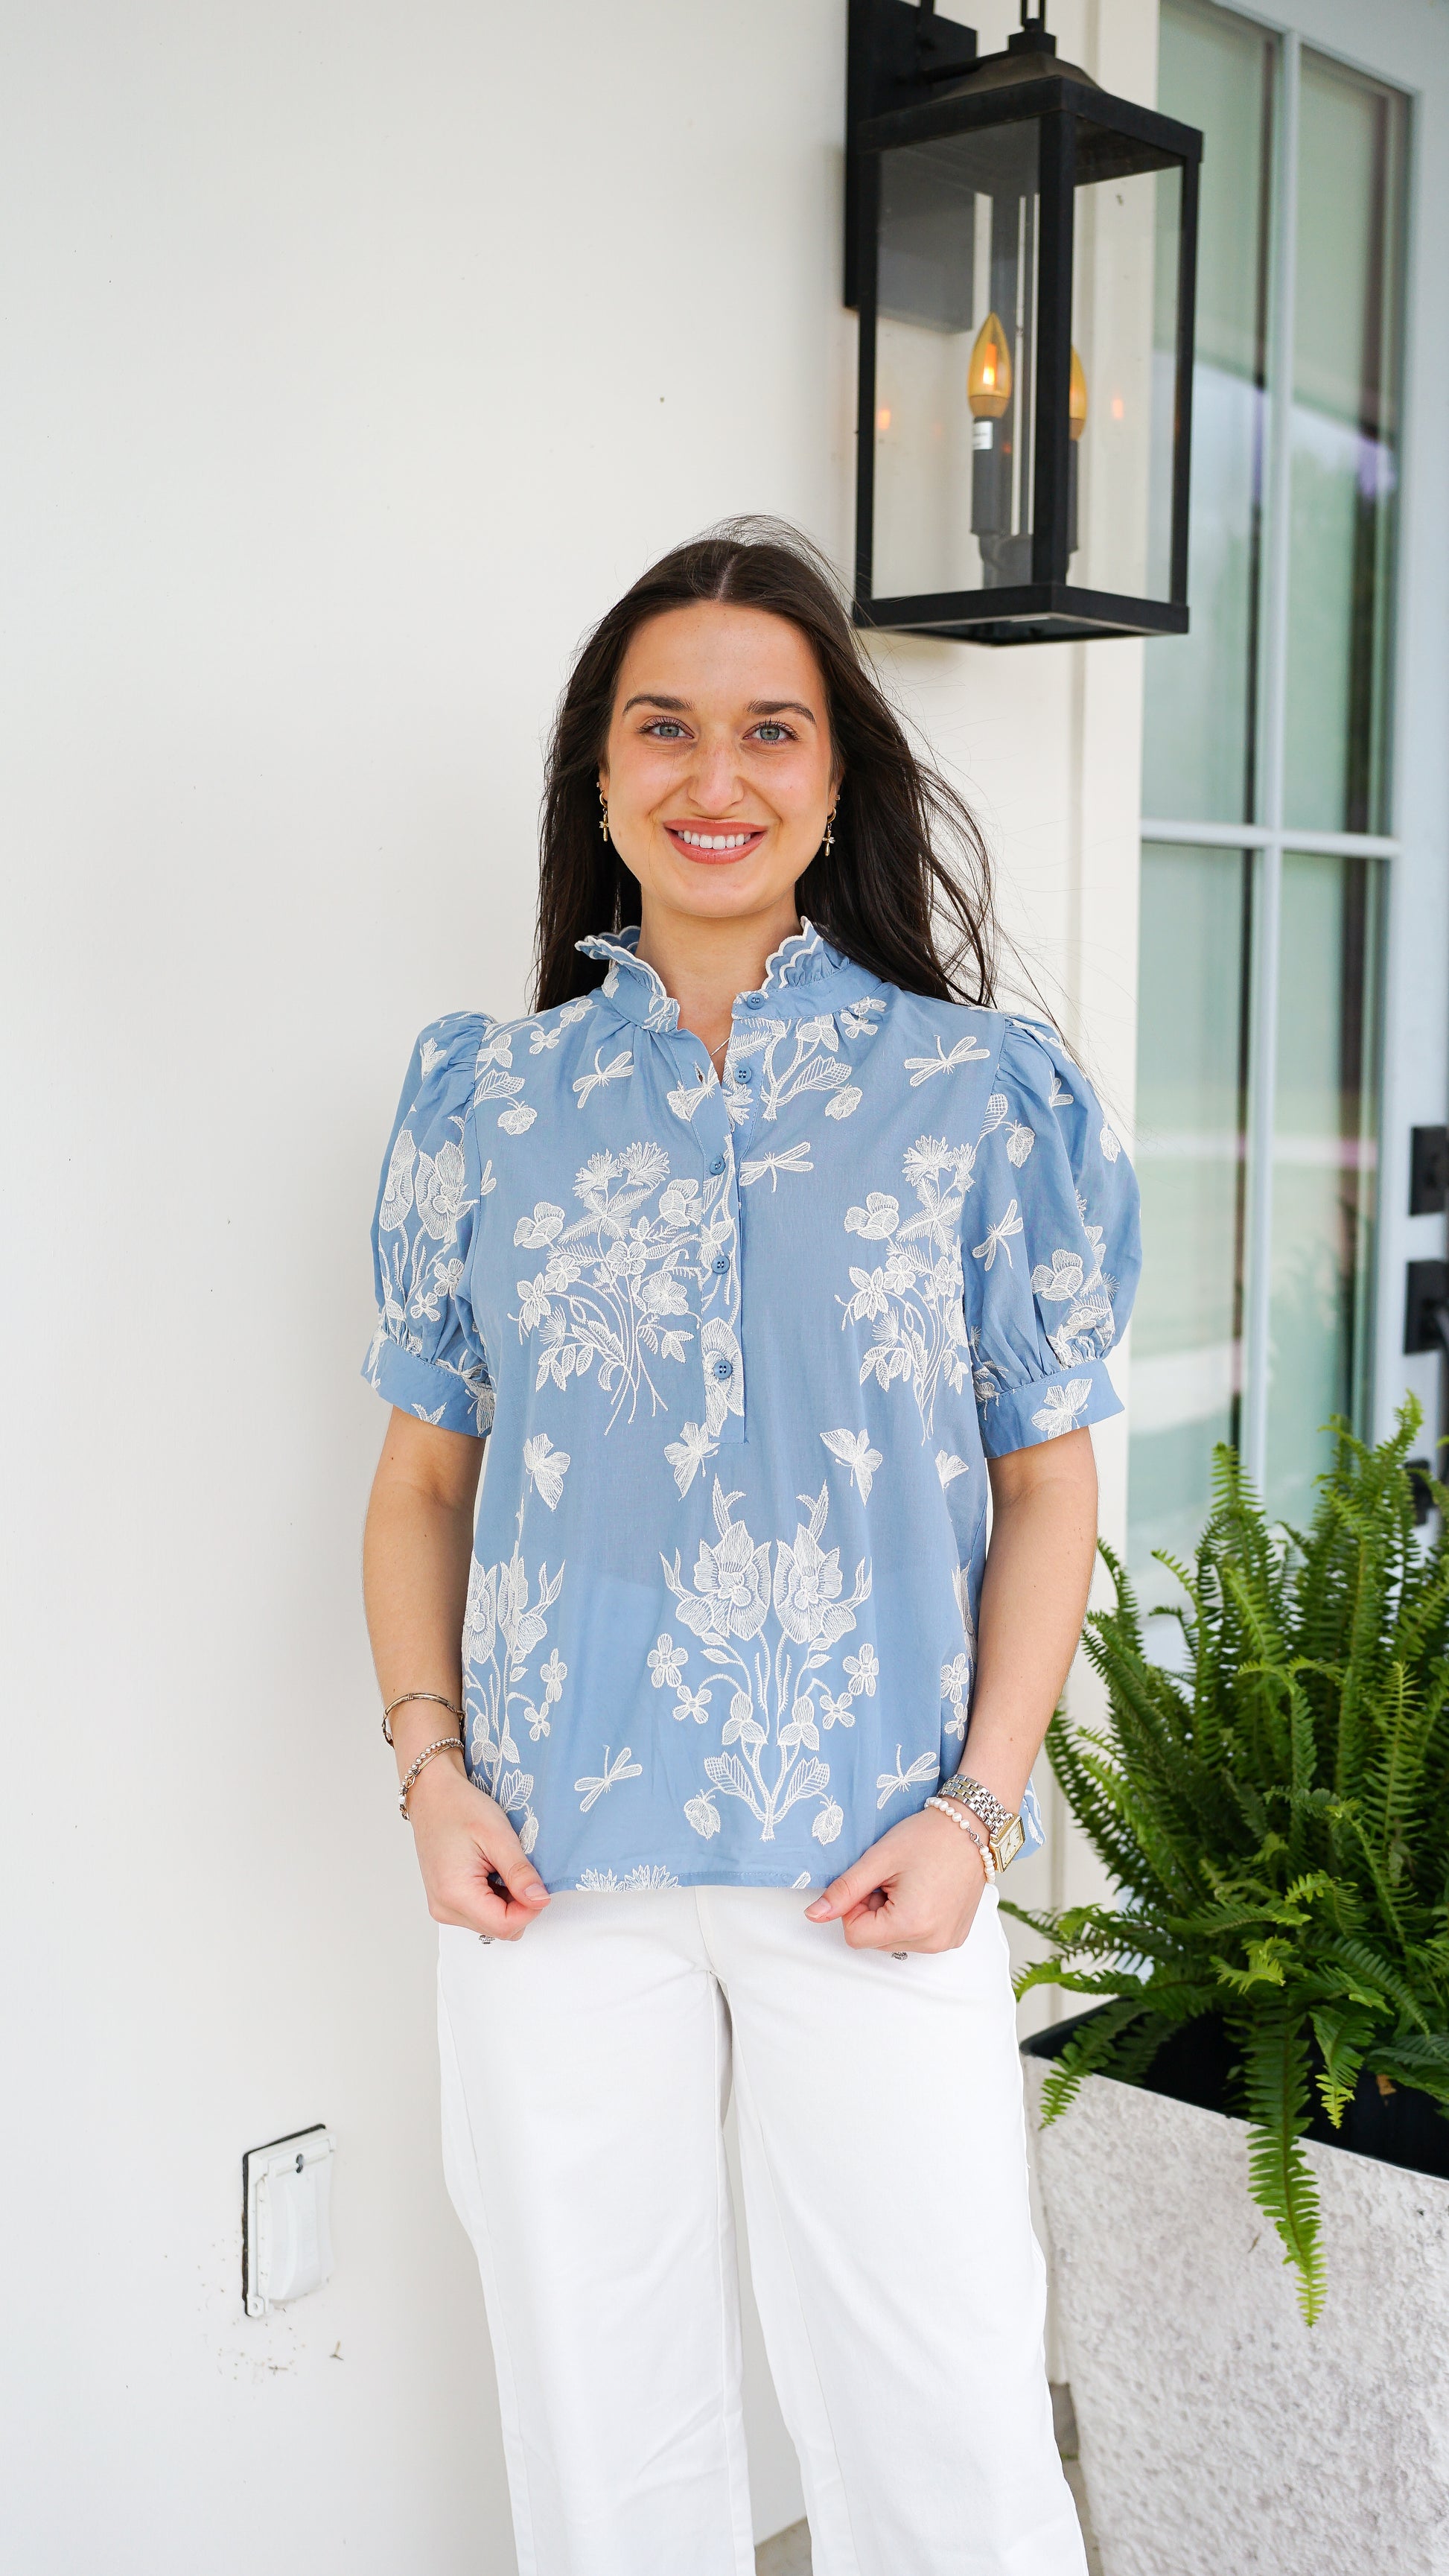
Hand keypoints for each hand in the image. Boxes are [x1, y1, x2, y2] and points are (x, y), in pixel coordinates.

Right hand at [406, 1751, 550, 1941]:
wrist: (433, 1796)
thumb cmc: (459, 1808)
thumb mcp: (498, 1836)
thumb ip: (519, 1872)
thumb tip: (540, 1900)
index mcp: (454, 1894)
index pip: (504, 1925)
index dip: (530, 1909)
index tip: (538, 1884)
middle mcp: (444, 1908)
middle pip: (499, 1928)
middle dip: (519, 1905)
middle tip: (520, 1869)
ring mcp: (443, 1907)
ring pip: (492, 1923)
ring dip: (508, 1901)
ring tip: (501, 1865)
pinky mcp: (446, 1902)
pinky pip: (481, 1913)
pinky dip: (495, 1897)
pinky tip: (492, 1871)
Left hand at [804, 1806, 987, 1951]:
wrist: (973, 1828)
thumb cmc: (928, 1837)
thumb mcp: (879, 1859)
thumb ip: (844, 1890)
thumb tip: (814, 1915)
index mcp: (911, 1924)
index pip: (854, 1936)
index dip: (854, 1907)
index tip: (870, 1882)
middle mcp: (931, 1942)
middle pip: (874, 1940)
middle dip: (874, 1910)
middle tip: (892, 1879)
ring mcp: (945, 1942)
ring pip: (893, 1940)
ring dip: (892, 1914)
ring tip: (910, 1883)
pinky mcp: (953, 1938)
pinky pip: (916, 1937)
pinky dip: (911, 1918)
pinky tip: (924, 1891)